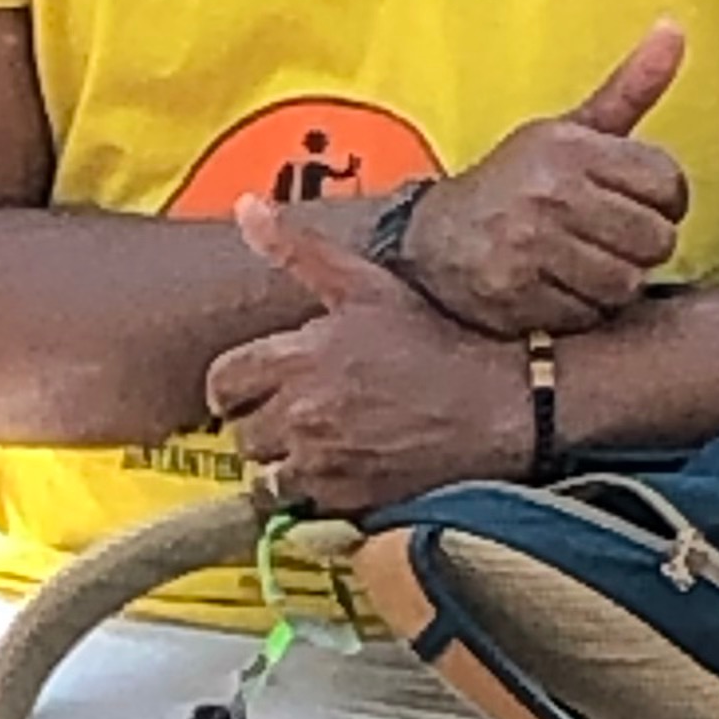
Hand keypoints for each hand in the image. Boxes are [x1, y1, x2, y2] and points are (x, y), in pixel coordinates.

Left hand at [210, 207, 538, 515]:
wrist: (496, 406)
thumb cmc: (433, 340)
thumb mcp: (367, 283)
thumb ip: (298, 250)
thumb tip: (246, 208)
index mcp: (298, 356)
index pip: (222, 383)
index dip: (233, 385)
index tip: (254, 386)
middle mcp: (301, 413)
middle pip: (240, 434)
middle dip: (258, 424)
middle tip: (291, 415)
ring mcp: (323, 462)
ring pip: (264, 477)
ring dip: (279, 465)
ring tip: (310, 449)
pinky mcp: (348, 500)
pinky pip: (299, 510)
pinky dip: (308, 497)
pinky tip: (335, 474)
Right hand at [401, 21, 688, 333]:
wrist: (429, 239)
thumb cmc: (513, 184)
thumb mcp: (567, 131)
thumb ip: (629, 89)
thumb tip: (676, 28)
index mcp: (569, 148)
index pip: (668, 183)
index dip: (664, 202)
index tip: (636, 205)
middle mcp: (550, 193)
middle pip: (656, 239)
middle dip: (641, 247)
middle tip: (610, 241)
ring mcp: (530, 248)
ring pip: (626, 284)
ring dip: (613, 284)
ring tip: (584, 267)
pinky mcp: (516, 297)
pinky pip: (589, 316)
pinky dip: (581, 311)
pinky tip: (558, 289)